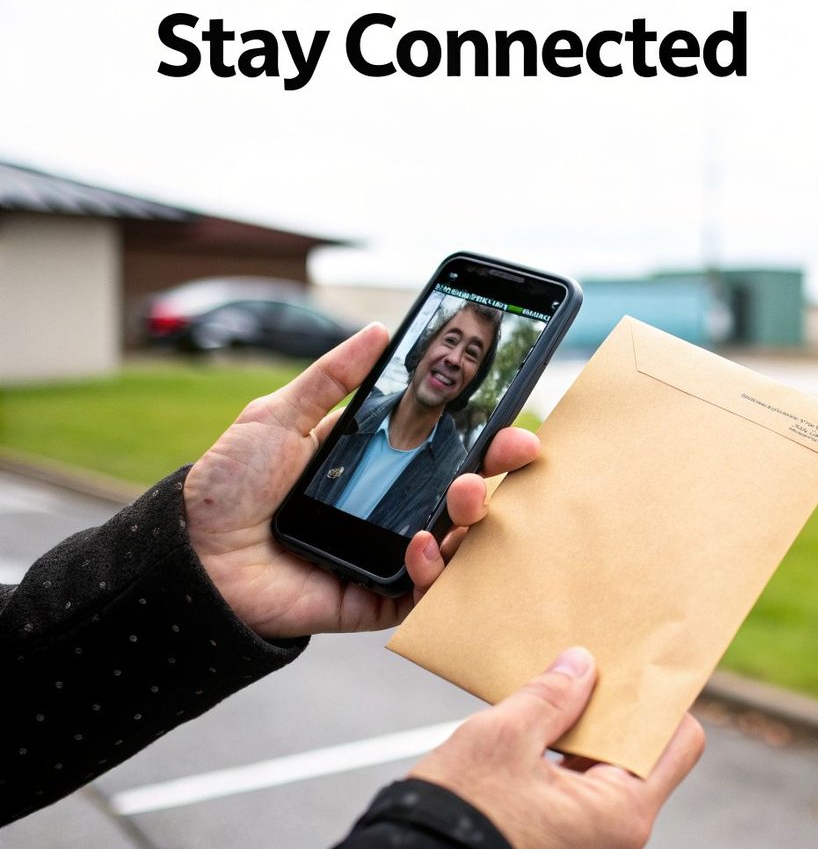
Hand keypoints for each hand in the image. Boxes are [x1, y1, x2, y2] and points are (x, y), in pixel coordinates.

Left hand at [183, 323, 540, 638]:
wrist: (190, 553)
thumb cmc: (227, 485)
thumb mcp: (279, 416)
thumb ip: (330, 377)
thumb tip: (377, 332)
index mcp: (376, 467)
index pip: (446, 450)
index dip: (486, 438)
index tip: (515, 424)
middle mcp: (390, 512)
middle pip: (464, 495)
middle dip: (496, 474)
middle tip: (509, 455)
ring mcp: (387, 557)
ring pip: (457, 544)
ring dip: (472, 517)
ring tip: (463, 496)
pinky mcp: (374, 598)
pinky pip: (422, 593)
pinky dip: (433, 570)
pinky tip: (420, 545)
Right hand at [409, 647, 704, 848]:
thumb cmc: (456, 818)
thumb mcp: (502, 739)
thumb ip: (550, 697)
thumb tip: (579, 665)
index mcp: (621, 812)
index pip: (679, 743)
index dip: (661, 701)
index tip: (639, 668)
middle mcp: (616, 835)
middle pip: (642, 754)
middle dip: (616, 711)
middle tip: (591, 671)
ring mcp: (590, 844)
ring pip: (608, 773)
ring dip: (587, 733)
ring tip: (558, 696)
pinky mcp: (561, 845)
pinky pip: (580, 793)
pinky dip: (566, 759)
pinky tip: (539, 732)